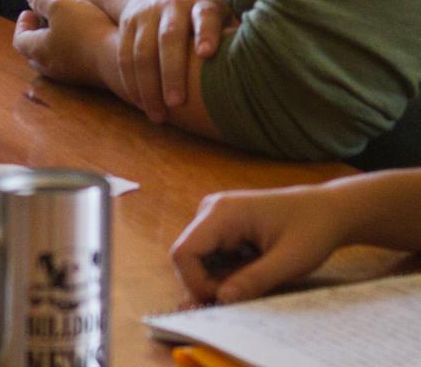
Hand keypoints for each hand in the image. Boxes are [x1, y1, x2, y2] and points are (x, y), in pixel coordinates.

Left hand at [13, 0, 115, 86]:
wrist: (118, 60)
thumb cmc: (86, 30)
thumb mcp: (60, 5)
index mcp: (37, 50)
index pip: (19, 39)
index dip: (22, 23)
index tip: (31, 10)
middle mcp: (49, 66)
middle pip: (33, 51)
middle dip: (35, 33)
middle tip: (44, 18)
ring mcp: (68, 74)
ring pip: (52, 57)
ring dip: (53, 41)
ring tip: (64, 25)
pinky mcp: (86, 77)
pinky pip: (69, 62)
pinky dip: (68, 49)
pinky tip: (82, 37)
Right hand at [116, 0, 235, 121]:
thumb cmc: (198, 11)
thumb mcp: (219, 13)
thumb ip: (235, 36)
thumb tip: (268, 66)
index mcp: (201, 3)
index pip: (205, 15)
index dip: (206, 32)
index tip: (206, 53)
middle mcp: (172, 5)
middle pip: (169, 37)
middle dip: (172, 71)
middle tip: (177, 104)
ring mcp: (146, 13)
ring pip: (142, 49)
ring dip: (147, 85)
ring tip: (158, 115)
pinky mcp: (128, 22)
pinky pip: (125, 54)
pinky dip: (130, 80)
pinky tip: (139, 102)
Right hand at [171, 185, 346, 302]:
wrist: (326, 210)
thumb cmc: (311, 229)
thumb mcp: (289, 261)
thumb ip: (254, 281)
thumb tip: (222, 300)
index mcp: (222, 212)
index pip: (184, 253)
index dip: (196, 284)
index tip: (227, 300)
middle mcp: (210, 210)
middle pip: (188, 258)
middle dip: (209, 284)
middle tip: (245, 297)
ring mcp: (215, 217)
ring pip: (199, 260)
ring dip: (220, 280)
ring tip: (256, 280)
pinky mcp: (222, 226)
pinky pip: (211, 256)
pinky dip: (226, 273)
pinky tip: (254, 271)